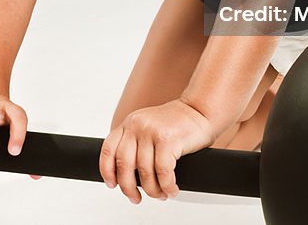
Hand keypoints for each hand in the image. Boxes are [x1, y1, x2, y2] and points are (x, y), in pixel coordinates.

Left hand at [99, 99, 216, 202]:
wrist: (200, 109)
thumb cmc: (177, 123)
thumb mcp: (148, 127)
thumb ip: (135, 143)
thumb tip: (127, 175)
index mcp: (129, 124)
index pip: (108, 150)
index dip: (107, 171)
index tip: (112, 184)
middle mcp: (137, 126)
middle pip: (124, 165)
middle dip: (129, 188)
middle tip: (136, 198)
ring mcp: (152, 132)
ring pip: (144, 172)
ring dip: (153, 190)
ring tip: (161, 195)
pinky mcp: (168, 140)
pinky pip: (163, 172)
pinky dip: (167, 186)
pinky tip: (172, 190)